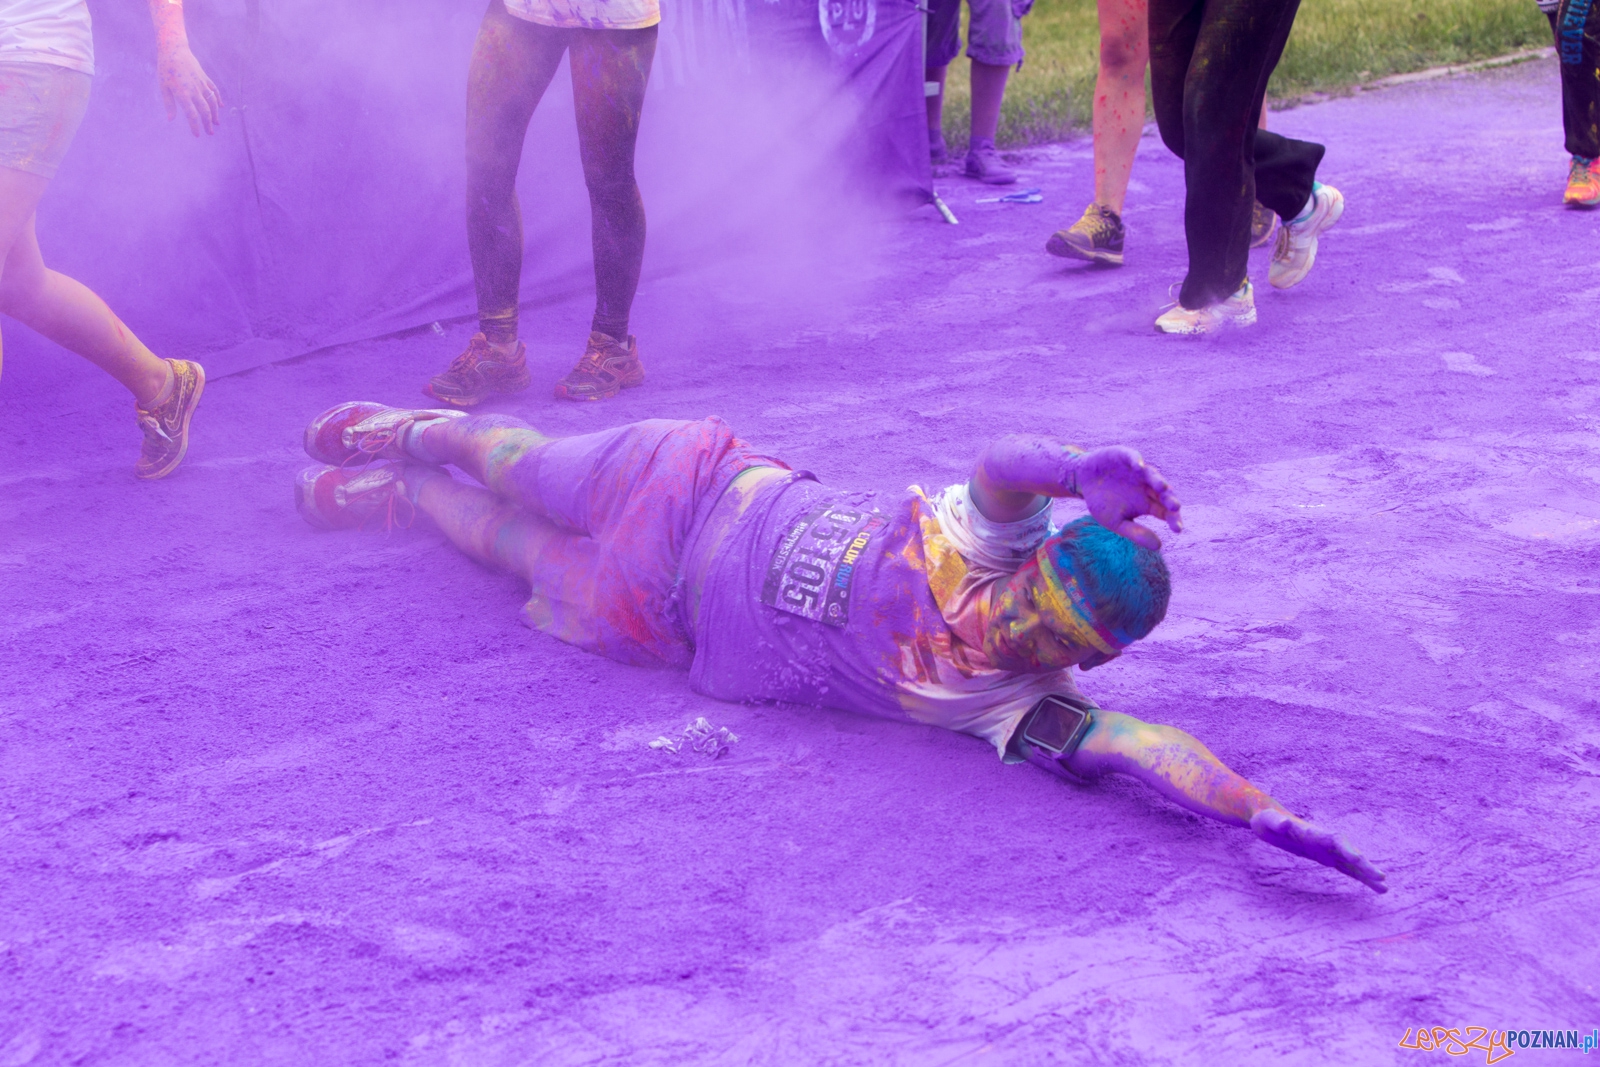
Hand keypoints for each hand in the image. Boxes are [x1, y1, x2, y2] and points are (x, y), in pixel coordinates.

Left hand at [158, 46, 221, 135]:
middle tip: (210, 133)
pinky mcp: (205, 78)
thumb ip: (169, 104)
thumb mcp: (163, 86)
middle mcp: (194, 90)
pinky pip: (214, 90)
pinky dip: (218, 99)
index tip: (197, 135)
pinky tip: (221, 106)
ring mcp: (201, 84)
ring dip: (215, 114)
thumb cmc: (165, 68)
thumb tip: (171, 120)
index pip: (191, 114)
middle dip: (208, 123)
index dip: (195, 126)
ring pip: (212, 102)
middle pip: (204, 111)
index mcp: (183, 94)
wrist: (174, 50)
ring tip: (216, 123)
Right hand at [1069, 446, 1181, 550]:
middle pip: (1163, 494)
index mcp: (1148, 503)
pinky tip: (1138, 466)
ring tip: (1162, 488)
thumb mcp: (1116, 522)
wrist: (1083, 481)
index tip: (1177, 529)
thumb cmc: (1101, 503)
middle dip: (1170, 500)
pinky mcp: (1125, 456)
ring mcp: (1138, 471)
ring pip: (1152, 475)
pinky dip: (1136, 460)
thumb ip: (1136, 533)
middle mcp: (1147, 487)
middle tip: (1175, 507)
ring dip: (1157, 481)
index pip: (1166, 511)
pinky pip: (1133, 457)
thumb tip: (1159, 546)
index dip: (1173, 519)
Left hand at [1250, 808, 1387, 893]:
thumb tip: (1284, 823)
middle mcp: (1325, 841)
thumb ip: (1277, 823)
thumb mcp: (1268, 822)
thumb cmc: (1268, 820)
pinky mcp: (1326, 857)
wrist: (1271, 819)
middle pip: (1348, 852)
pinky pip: (1347, 868)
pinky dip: (1360, 877)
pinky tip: (1376, 887)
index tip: (1359, 859)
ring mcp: (1328, 849)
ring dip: (1367, 874)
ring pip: (1352, 863)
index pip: (1334, 841)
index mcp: (1313, 833)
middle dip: (1364, 865)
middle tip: (1382, 878)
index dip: (1347, 850)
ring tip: (1385, 888)